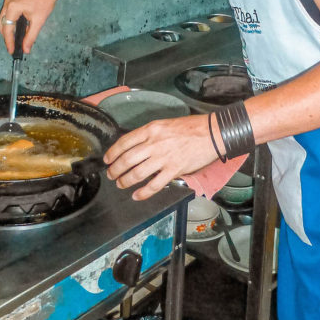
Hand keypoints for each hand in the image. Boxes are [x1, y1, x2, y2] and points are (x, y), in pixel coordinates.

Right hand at [0, 0, 58, 53]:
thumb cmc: (45, 1)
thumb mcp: (38, 21)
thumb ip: (31, 36)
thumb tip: (26, 49)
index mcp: (13, 7)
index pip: (7, 28)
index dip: (9, 41)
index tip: (11, 51)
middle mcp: (8, 2)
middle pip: (1, 24)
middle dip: (6, 36)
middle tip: (13, 46)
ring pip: (3, 18)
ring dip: (8, 29)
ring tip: (15, 39)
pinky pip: (6, 13)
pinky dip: (10, 21)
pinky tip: (17, 28)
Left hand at [103, 114, 219, 200]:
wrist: (212, 133)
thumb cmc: (190, 127)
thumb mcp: (164, 124)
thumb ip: (149, 135)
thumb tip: (135, 147)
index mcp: (151, 129)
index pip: (124, 142)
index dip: (112, 153)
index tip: (107, 160)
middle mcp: (154, 143)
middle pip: (126, 160)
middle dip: (115, 170)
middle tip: (111, 175)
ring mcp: (163, 158)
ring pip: (137, 174)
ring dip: (125, 181)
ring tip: (121, 184)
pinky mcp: (174, 170)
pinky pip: (154, 185)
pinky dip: (143, 193)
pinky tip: (137, 195)